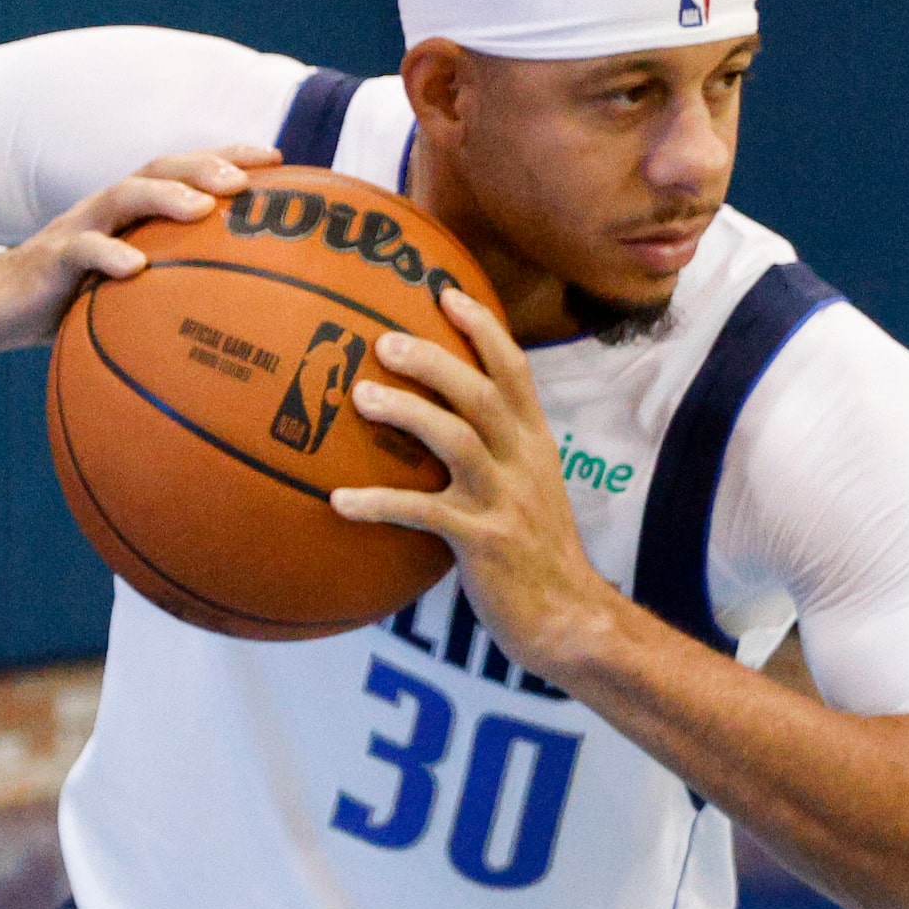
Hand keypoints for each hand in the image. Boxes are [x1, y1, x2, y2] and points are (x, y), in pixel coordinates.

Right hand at [0, 144, 278, 351]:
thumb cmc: (74, 296)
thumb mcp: (129, 287)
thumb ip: (173, 282)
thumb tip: (245, 313)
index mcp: (133, 211)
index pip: (185, 170)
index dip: (228, 155)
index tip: (279, 159)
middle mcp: (109, 209)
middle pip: (160, 169)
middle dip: (204, 166)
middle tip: (245, 180)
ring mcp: (79, 228)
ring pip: (123, 197)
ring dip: (165, 197)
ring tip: (201, 209)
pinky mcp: (51, 259)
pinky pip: (82, 252)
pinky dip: (110, 256)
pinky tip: (136, 268)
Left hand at [331, 287, 623, 678]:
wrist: (570, 617)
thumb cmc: (537, 553)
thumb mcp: (531, 488)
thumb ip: (498, 450)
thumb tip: (442, 419)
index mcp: (536, 442)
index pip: (514, 369)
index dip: (481, 326)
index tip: (445, 291)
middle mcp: (524, 462)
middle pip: (480, 392)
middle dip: (433, 358)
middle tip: (384, 342)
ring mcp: (505, 501)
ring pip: (456, 439)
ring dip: (406, 412)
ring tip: (359, 397)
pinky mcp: (483, 542)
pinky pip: (424, 513)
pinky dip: (379, 503)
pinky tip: (338, 502)